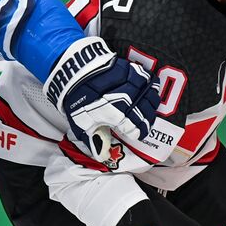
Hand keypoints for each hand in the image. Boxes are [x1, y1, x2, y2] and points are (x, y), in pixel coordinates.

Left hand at [44, 36, 160, 161]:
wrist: (74, 69)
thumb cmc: (78, 98)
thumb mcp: (82, 123)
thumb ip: (95, 139)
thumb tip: (103, 156)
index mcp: (118, 115)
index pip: (136, 129)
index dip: (135, 133)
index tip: (132, 134)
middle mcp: (129, 100)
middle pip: (147, 114)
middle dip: (145, 121)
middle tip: (140, 124)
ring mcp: (133, 83)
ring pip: (152, 97)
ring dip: (150, 105)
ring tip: (145, 108)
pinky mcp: (132, 69)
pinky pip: (148, 79)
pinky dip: (149, 86)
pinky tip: (145, 90)